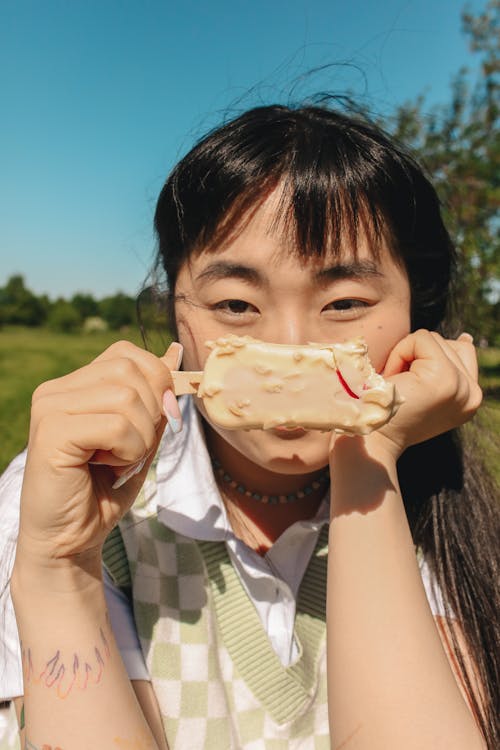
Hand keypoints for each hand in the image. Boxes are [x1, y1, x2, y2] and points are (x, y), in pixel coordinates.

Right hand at [17, 340, 182, 560]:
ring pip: (127, 399)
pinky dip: (128, 453)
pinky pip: (116, 427)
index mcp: (73, 385)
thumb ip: (154, 398)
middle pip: (130, 371)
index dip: (155, 382)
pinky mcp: (51, 434)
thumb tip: (175, 352)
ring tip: (116, 462)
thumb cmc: (104, 489)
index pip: (126, 354)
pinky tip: (107, 468)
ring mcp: (49, 409)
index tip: (155, 421)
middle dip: (151, 414)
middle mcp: (55, 390)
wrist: (71, 539)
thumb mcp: (140, 436)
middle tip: (130, 450)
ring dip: (139, 440)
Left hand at [367, 330, 481, 459]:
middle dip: (416, 357)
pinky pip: (421, 338)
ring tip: (398, 387)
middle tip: (401, 389)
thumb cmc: (387, 412)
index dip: (427, 359)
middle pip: (447, 342)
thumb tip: (466, 338)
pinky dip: (399, 353)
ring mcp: (461, 386)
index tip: (412, 387)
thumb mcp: (426, 389)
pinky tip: (394, 381)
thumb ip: (447, 366)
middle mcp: (472, 394)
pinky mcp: (444, 377)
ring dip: (405, 356)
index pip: (461, 350)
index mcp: (470, 398)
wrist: (371, 441)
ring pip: (433, 339)